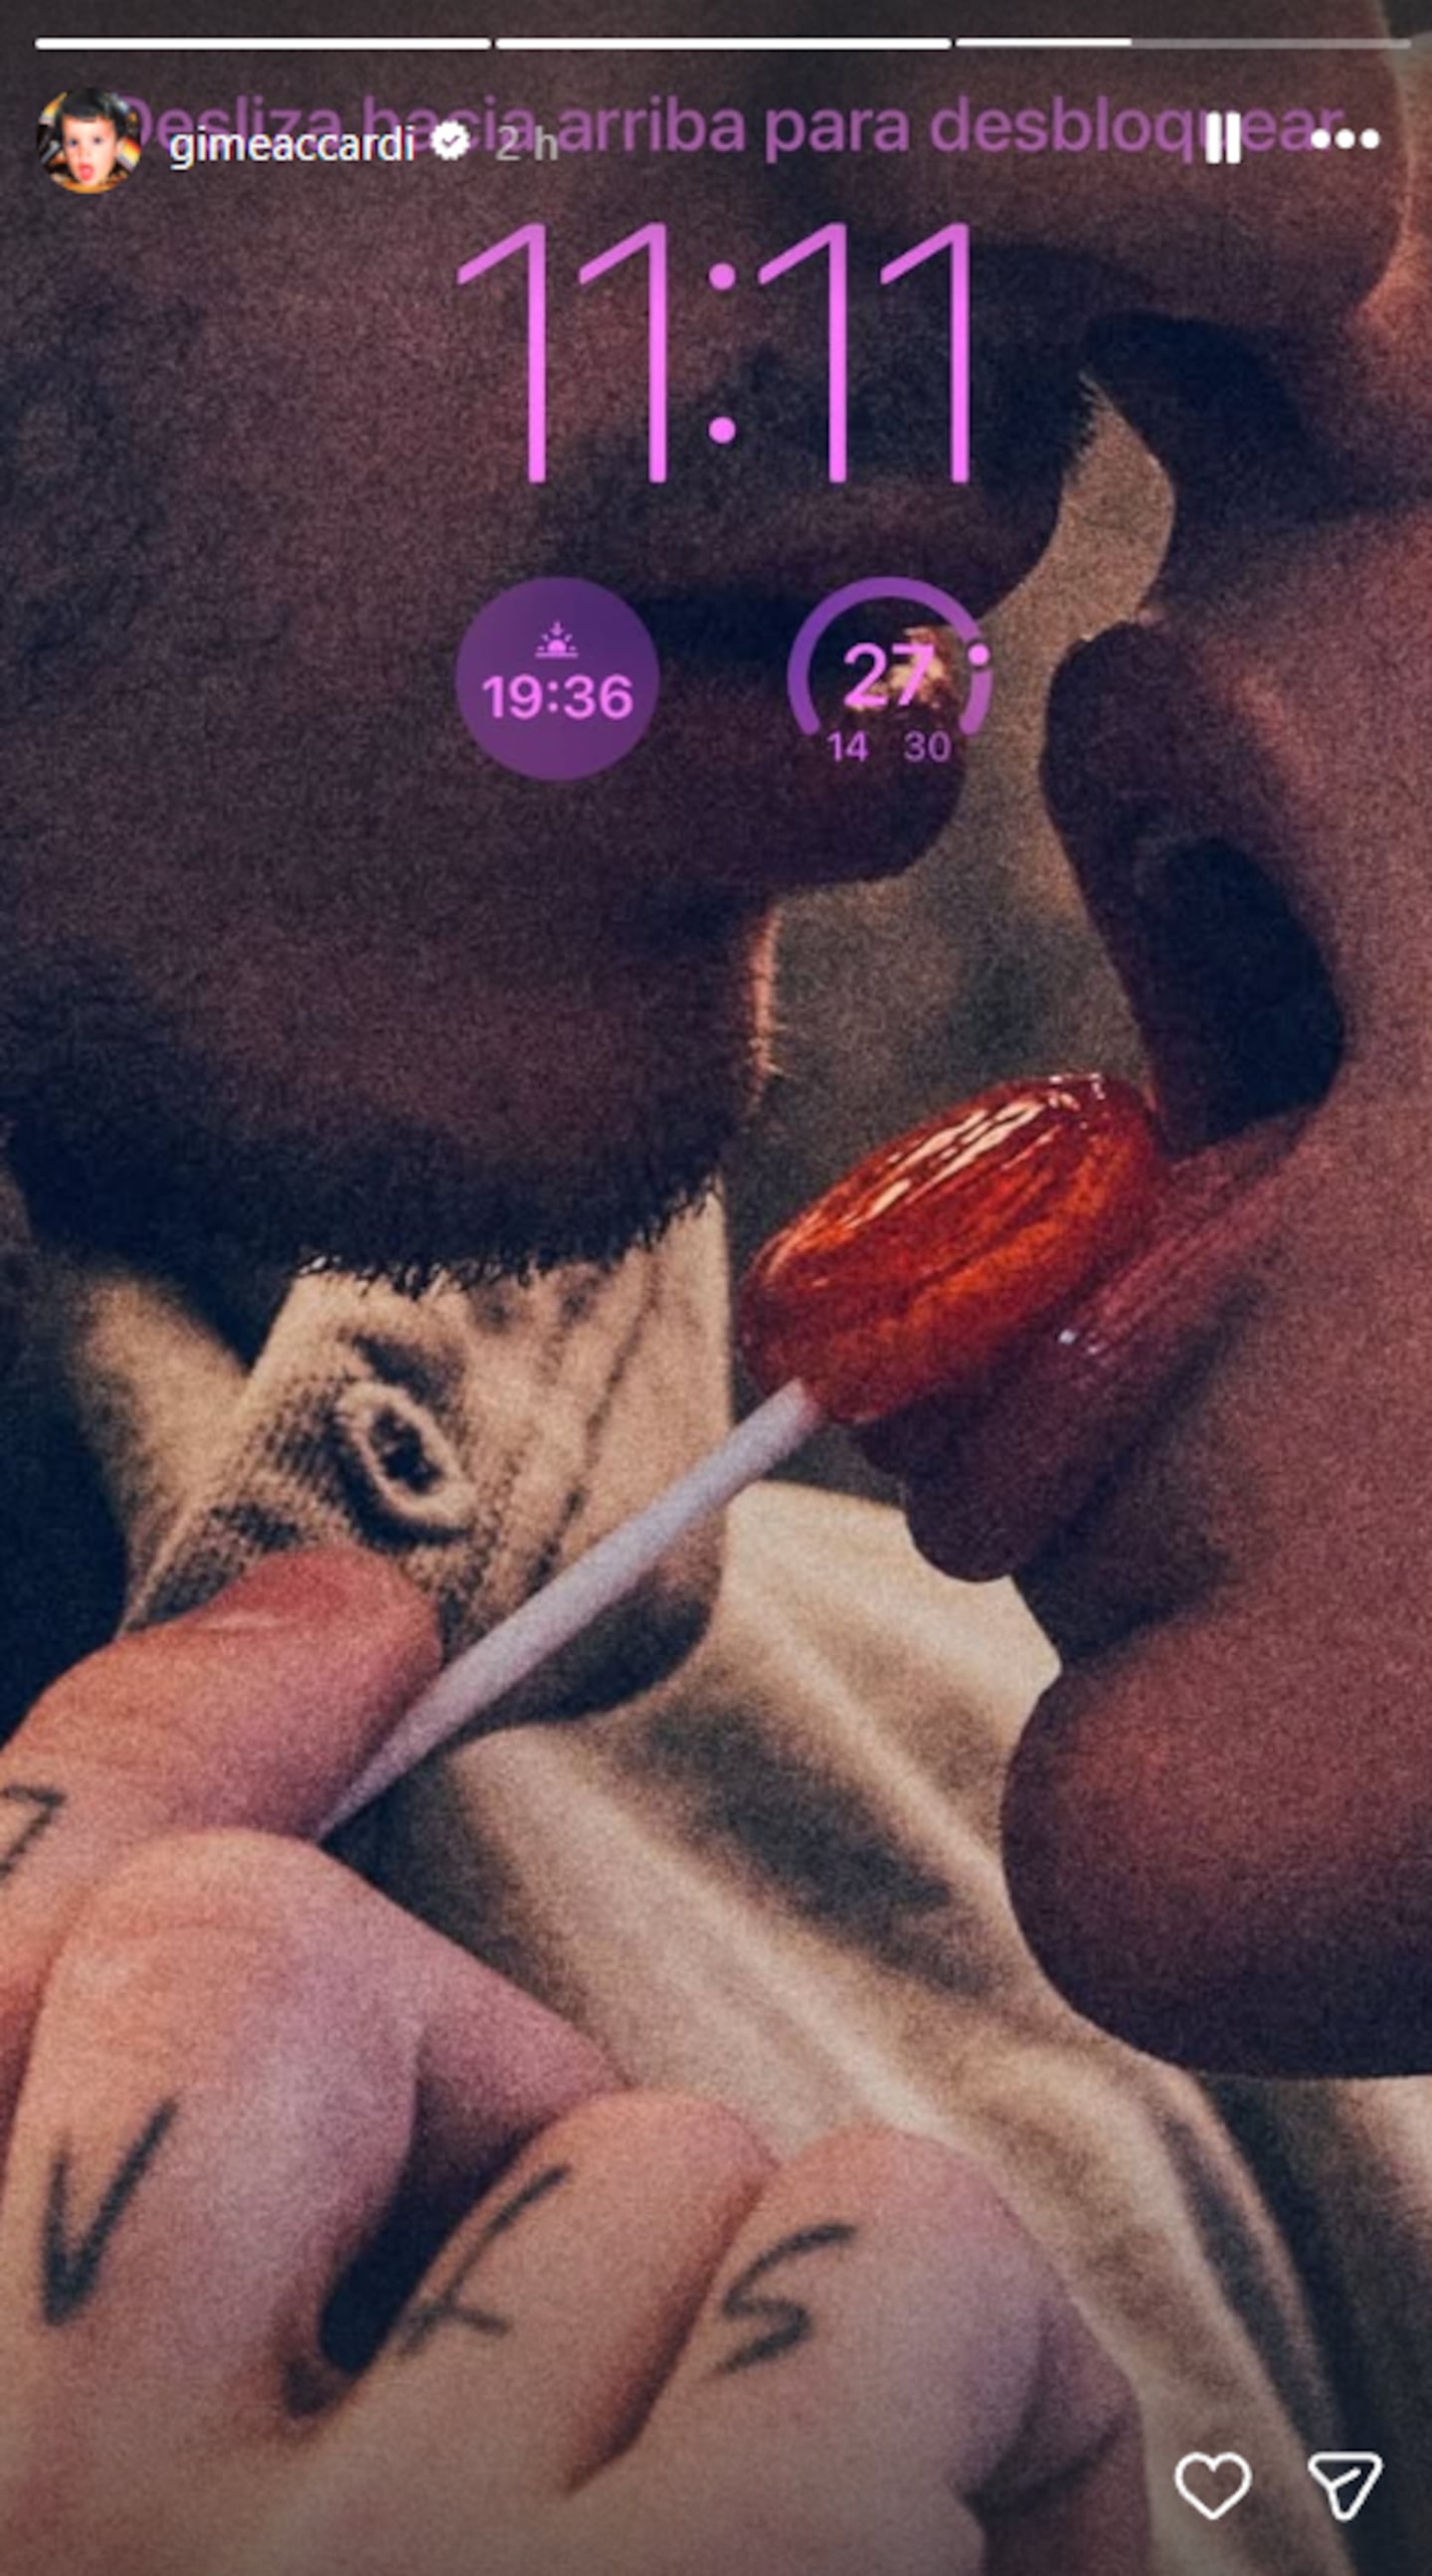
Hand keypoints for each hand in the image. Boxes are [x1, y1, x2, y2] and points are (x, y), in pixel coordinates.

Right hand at [0, 1549, 1145, 2574]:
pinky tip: (942, 2557)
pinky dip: (973, 2386)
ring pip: (635, 2140)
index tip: (344, 1653)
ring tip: (710, 2565)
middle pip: (275, 1974)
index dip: (170, 1747)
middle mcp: (51, 2537)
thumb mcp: (182, 2450)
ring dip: (720, 2316)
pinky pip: (893, 2259)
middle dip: (463, 2098)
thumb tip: (331, 1629)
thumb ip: (173, 2081)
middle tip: (534, 2356)